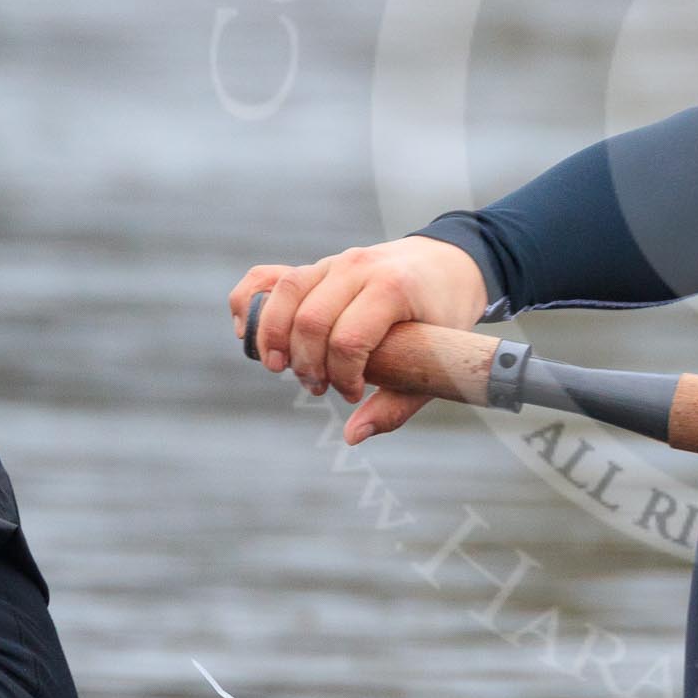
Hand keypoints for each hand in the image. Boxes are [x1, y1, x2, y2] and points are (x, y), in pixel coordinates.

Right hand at [228, 235, 488, 443]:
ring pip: (285, 294)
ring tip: (283, 370)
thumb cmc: (443, 316)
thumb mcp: (438, 361)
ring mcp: (336, 262)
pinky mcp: (318, 265)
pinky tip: (249, 334)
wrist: (449, 264)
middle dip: (308, 365)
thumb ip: (397, 403)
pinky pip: (269, 278)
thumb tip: (352, 436)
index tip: (355, 393)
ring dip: (273, 340)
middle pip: (311, 320)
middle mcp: (360, 267)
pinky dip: (250, 302)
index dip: (343, 377)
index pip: (349, 339)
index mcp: (394, 288)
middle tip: (321, 388)